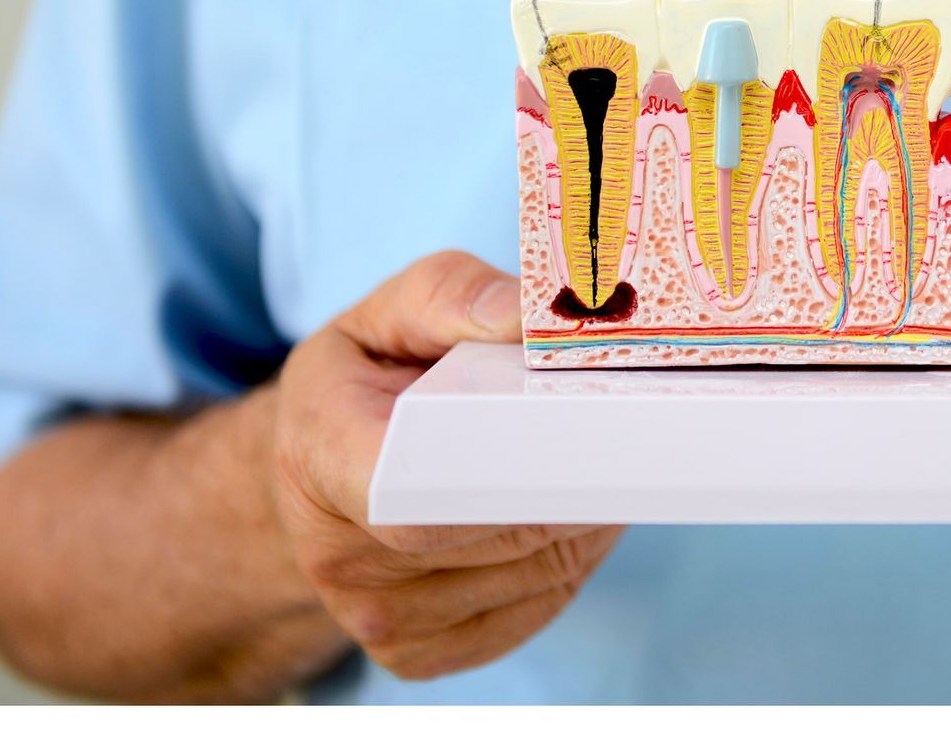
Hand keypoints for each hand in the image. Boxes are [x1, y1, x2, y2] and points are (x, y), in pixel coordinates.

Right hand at [271, 251, 621, 680]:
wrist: (317, 467)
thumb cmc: (370, 375)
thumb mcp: (396, 309)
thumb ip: (459, 297)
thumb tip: (530, 315)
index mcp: (323, 450)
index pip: (418, 485)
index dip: (509, 463)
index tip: (580, 423)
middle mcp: (338, 553)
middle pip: (500, 530)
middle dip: (578, 479)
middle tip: (633, 428)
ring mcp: (376, 616)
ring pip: (534, 572)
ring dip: (591, 519)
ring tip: (602, 461)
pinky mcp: (417, 654)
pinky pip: (534, 611)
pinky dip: (573, 562)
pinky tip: (575, 514)